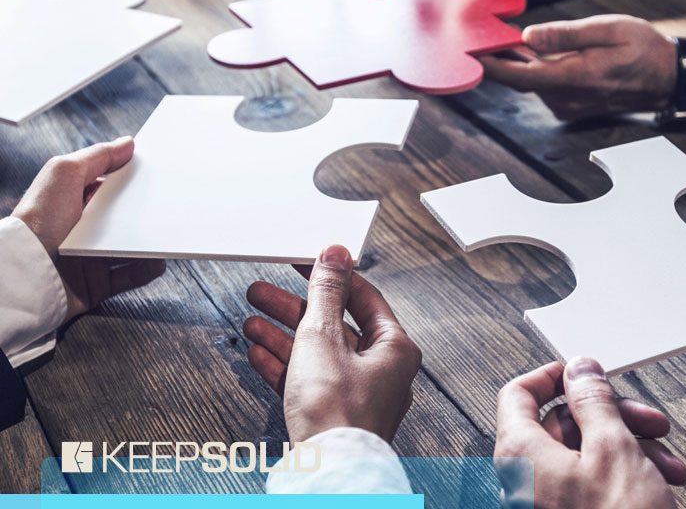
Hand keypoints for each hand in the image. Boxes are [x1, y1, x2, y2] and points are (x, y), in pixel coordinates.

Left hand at [11, 137, 165, 322]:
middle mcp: (83, 229)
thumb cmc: (38, 220)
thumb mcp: (63, 172)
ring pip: (133, 246)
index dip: (132, 181)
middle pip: (125, 217)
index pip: (109, 187)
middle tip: (166, 204)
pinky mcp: (99, 283)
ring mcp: (92, 257)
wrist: (27, 271)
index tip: (155, 176)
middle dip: (147, 211)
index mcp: (73, 202)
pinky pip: (133, 275)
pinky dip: (148, 267)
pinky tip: (156, 258)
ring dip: (152, 240)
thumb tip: (128, 144)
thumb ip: (97, 156)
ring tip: (165, 232)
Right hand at [242, 245, 421, 442]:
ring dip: (281, 335)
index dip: (330, 277)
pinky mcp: (334, 415)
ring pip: (317, 354)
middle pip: (334, 326)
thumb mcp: (324, 338)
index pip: (362, 298)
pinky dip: (284, 366)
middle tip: (262, 291)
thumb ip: (326, 294)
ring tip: (250, 319)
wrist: (329, 471)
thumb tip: (335, 255)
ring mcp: (358, 395)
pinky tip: (257, 353)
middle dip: (293, 308)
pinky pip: (309, 381)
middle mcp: (382, 370)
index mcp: (394, 348)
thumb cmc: (337, 412)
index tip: (304, 262)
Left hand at [479, 15, 679, 119]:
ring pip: (533, 85)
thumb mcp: (608, 29)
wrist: (670, 77)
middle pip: (522, 81)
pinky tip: (532, 54)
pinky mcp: (574, 108)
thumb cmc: (644, 48)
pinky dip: (535, 72)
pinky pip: (545, 89)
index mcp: (577, 78)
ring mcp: (572, 107)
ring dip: (518, 65)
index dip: (492, 65)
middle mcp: (571, 99)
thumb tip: (528, 38)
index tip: (470, 51)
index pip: (521, 77)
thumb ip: (566, 35)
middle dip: (502, 59)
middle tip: (484, 34)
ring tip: (506, 40)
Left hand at [494, 358, 685, 508]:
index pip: (518, 395)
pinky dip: (625, 475)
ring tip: (665, 462)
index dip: (553, 376)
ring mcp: (544, 502)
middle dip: (615, 419)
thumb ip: (594, 401)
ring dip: (631, 448)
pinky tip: (660, 482)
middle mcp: (524, 479)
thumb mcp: (614, 449)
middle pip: (562, 425)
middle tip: (649, 421)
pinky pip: (590, 483)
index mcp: (520, 455)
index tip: (586, 372)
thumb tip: (580, 369)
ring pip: (584, 454)